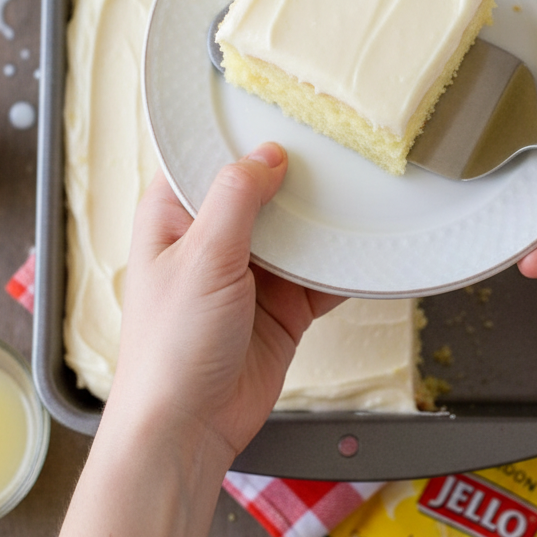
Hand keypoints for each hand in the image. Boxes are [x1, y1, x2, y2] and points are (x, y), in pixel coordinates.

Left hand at [108, 143, 339, 464]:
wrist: (187, 432)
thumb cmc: (169, 349)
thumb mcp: (201, 258)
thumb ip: (235, 199)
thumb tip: (267, 153)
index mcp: (175, 215)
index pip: (207, 156)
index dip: (241, 133)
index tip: (280, 105)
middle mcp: (213, 238)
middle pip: (262, 189)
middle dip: (297, 172)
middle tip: (338, 139)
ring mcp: (250, 272)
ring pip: (297, 230)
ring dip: (324, 218)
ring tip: (361, 183)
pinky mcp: (282, 306)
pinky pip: (321, 275)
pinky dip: (343, 265)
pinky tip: (368, 245)